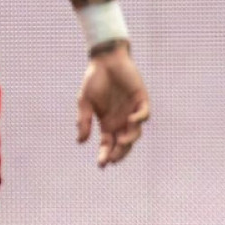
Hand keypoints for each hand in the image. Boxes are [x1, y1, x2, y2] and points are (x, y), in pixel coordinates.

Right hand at [76, 43, 149, 166]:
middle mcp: (121, 121)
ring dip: (129, 139)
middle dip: (119, 153)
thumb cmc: (94, 80)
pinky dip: (139, 119)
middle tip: (113, 159)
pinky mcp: (141, 100)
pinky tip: (131, 120)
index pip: (107, 145)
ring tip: (121, 141)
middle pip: (123, 144)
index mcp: (107, 123)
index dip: (105, 155)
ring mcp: (132, 111)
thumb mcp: (84, 102)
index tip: (101, 164)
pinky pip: (144, 115)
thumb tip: (80, 141)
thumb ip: (84, 121)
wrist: (106, 60)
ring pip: (135, 132)